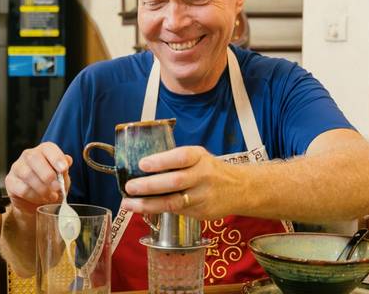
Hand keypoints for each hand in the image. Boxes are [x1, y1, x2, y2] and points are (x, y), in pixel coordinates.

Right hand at [5, 142, 71, 214]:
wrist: (37, 204)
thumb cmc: (51, 187)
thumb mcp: (62, 178)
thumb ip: (64, 169)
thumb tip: (68, 160)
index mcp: (43, 151)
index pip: (48, 148)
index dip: (56, 157)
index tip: (63, 169)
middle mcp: (28, 156)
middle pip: (34, 157)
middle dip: (47, 174)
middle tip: (57, 188)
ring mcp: (17, 167)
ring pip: (27, 174)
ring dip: (42, 188)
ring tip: (51, 197)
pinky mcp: (10, 181)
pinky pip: (22, 188)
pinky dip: (34, 196)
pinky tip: (40, 199)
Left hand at [120, 146, 241, 219]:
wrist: (240, 189)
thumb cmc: (209, 169)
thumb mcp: (197, 156)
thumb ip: (175, 160)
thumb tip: (140, 166)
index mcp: (199, 157)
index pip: (181, 157)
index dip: (161, 161)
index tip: (142, 164)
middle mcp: (203, 176)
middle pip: (175, 182)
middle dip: (149, 186)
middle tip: (129, 187)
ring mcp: (203, 196)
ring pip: (173, 202)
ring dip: (147, 204)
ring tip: (128, 204)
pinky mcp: (202, 213)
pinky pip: (176, 212)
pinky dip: (157, 211)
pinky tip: (142, 209)